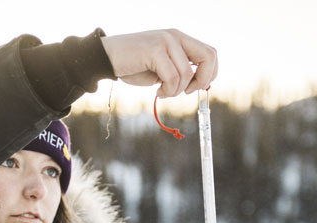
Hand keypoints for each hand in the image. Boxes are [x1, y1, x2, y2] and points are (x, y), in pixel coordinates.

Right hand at [100, 29, 217, 97]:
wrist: (107, 58)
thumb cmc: (134, 65)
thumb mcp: (163, 67)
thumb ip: (181, 70)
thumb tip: (200, 83)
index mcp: (179, 39)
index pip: (210, 53)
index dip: (209, 74)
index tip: (194, 87)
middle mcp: (175, 36)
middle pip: (208, 57)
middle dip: (203, 80)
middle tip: (187, 92)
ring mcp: (165, 41)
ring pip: (187, 73)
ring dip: (177, 90)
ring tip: (163, 92)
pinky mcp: (154, 50)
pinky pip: (172, 77)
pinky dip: (168, 90)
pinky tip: (158, 91)